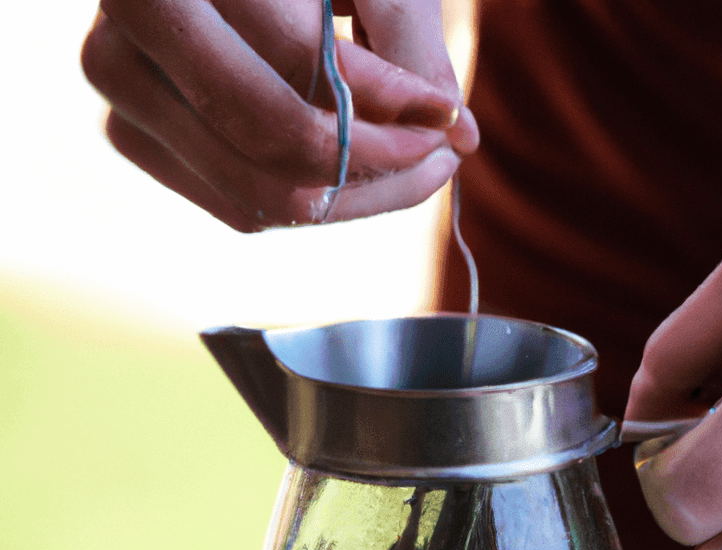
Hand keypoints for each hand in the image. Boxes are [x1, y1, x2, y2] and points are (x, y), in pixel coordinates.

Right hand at [81, 0, 478, 230]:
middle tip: (437, 155)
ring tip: (411, 164)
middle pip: (269, 136)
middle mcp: (123, 28)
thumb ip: (410, 40)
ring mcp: (121, 93)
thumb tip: (460, 137)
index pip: (299, 58)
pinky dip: (313, 202)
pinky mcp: (136, 139)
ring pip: (258, 192)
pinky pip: (242, 209)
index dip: (384, 101)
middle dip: (372, 160)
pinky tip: (355, 169)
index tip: (448, 117)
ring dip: (353, 194)